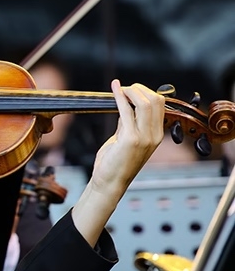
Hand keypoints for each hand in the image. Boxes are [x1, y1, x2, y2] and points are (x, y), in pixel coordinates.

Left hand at [90, 80, 164, 198]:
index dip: (146, 92)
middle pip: (155, 101)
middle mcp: (154, 135)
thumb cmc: (115, 163)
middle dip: (139, 89)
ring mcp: (144, 138)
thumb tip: (125, 105)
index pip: (160, 105)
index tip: (131, 89)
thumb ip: (127, 123)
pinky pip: (126, 111)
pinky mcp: (130, 139)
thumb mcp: (124, 139)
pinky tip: (114, 89)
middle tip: (125, 87)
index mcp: (156, 135)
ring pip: (144, 103)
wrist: (109, 182)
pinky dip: (120, 96)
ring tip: (120, 88)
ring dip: (131, 91)